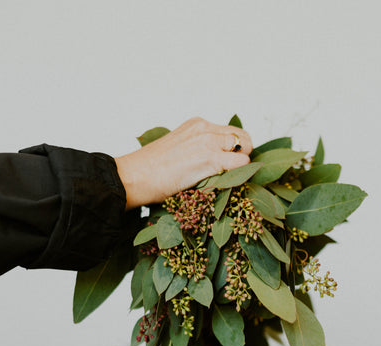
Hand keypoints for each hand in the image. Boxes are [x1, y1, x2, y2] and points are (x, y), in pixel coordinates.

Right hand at [115, 117, 252, 209]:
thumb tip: (215, 165)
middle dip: (245, 156)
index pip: (230, 132)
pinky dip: (240, 176)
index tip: (232, 165)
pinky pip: (240, 165)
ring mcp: (208, 142)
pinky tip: (229, 186)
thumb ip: (198, 150)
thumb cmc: (150, 171)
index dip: (236, 150)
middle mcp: (205, 128)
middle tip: (236, 174)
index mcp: (197, 124)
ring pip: (245, 150)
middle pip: (243, 137)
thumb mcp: (178, 150)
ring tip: (231, 182)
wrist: (134, 176)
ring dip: (243, 167)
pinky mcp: (209, 159)